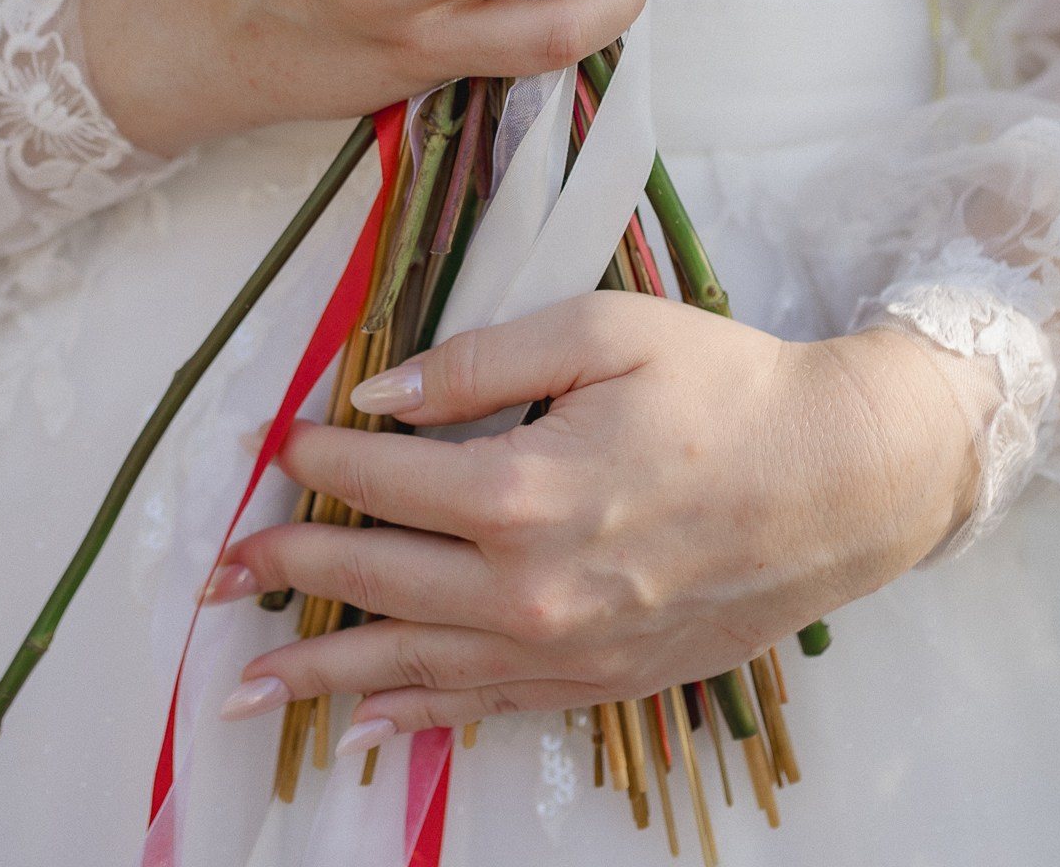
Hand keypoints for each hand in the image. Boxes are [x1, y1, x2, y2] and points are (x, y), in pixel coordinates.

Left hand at [205, 294, 980, 746]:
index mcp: (524, 491)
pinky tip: (361, 728)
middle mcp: (530, 587)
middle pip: (373, 583)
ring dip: (319, 675)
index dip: (320, 459)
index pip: (381, 479)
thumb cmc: (730, 392)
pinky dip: (413, 717)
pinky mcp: (599, 680)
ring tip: (242, 686)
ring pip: (412, 665)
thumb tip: (376, 395)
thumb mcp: (606, 332)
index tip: (283, 444)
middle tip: (215, 576)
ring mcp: (564, 648)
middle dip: (286, 573)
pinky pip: (483, 709)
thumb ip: (480, 360)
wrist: (844, 483)